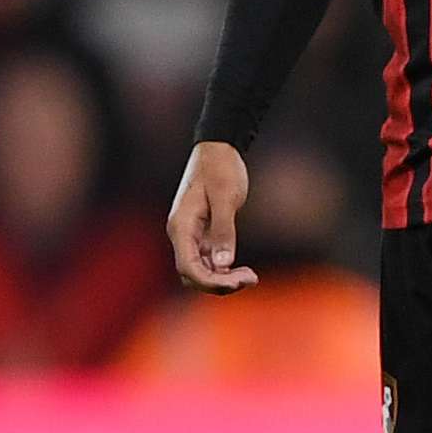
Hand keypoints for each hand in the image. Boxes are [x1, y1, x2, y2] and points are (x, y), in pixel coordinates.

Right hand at [167, 141, 254, 290]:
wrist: (219, 149)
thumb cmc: (221, 169)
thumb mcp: (226, 198)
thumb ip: (224, 231)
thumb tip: (223, 264)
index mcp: (181, 226)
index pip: (188, 268)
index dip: (211, 282)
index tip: (238, 282)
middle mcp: (181, 234)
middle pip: (192, 274)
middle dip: (218, 283)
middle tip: (251, 278)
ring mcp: (190, 235)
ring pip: (200, 270)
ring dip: (222, 279)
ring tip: (251, 277)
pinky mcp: (201, 233)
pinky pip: (207, 261)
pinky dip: (223, 269)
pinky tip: (243, 270)